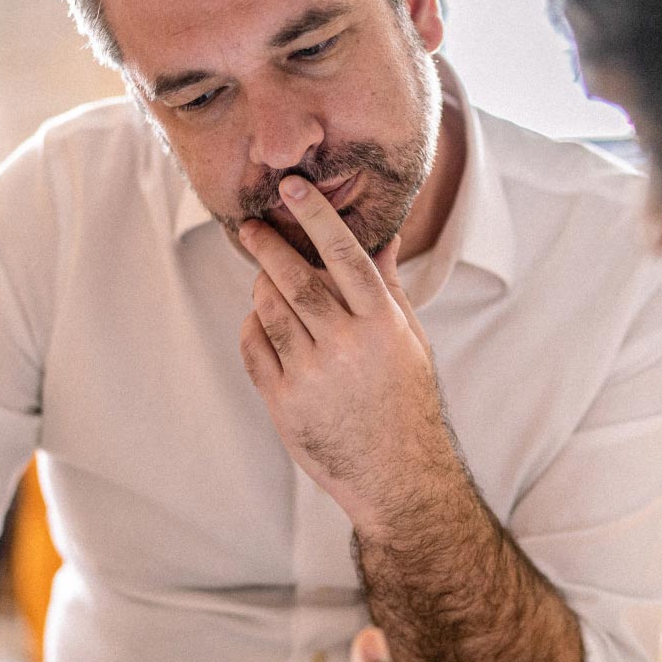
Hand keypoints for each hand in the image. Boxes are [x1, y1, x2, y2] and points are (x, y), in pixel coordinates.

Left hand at [237, 176, 458, 521]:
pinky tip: (260, 322)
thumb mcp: (410, 340)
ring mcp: (312, 375)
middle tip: (252, 226)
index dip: (316, 215)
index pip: (344, 254)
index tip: (293, 186)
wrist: (397, 474)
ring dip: (260, 287)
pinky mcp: (284, 403)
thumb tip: (384, 236)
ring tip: (263, 278)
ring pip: (269, 310)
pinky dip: (252, 327)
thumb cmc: (407, 400)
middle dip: (269, 246)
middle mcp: (346, 345)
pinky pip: (254, 348)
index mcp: (382, 323)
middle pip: (295, 278)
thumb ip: (388, 286)